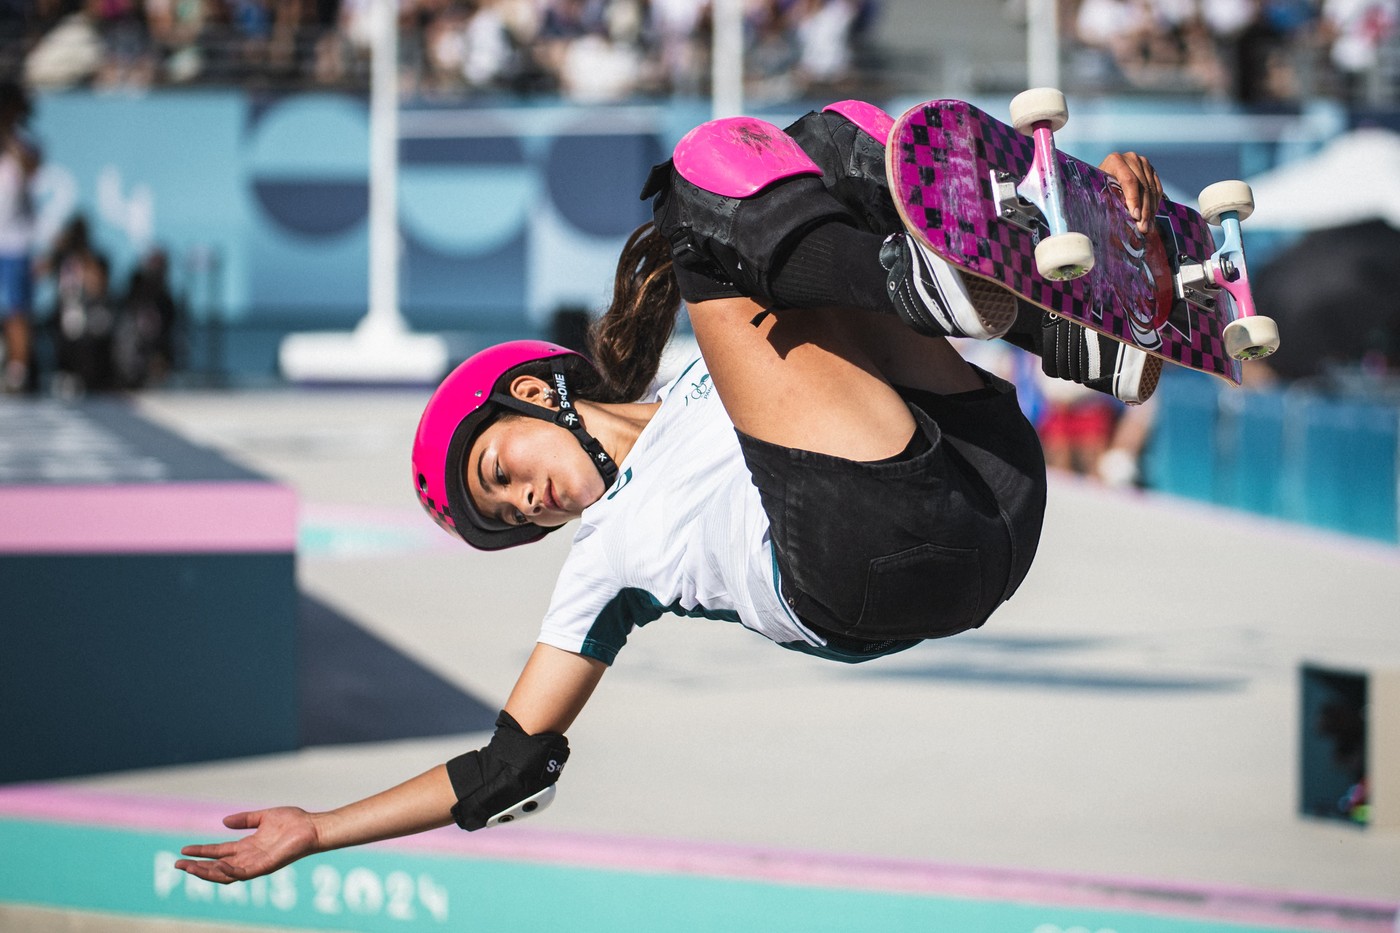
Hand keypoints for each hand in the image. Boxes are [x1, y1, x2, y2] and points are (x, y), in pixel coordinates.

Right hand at [175, 807, 321, 883]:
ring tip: (189, 867)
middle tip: (177, 865)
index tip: (183, 850)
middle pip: (217, 866)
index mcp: (248, 846)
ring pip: (226, 874)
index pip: (219, 852)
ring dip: (207, 872)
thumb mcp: (264, 817)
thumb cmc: (294, 822)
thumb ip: (245, 820)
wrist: (313, 827)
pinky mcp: (265, 866)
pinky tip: (218, 865)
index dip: (201, 852)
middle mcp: (249, 858)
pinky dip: (230, 871)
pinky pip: (244, 873)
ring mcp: (256, 864)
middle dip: (197, 867)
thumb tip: (224, 821)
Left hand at [1099, 151, 1161, 233]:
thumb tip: (1119, 221)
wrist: (1102, 175)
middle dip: (1143, 210)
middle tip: (1143, 227)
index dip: (1134, 200)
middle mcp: (1131, 158)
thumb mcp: (1098, 191)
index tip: (1135, 217)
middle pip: (1142, 186)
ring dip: (1151, 210)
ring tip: (1148, 226)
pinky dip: (1155, 203)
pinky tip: (1152, 216)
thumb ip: (1107, 200)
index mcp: (1115, 160)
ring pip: (1151, 188)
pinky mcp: (1150, 169)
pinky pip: (1157, 187)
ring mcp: (1142, 162)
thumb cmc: (1096, 186)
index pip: (1129, 181)